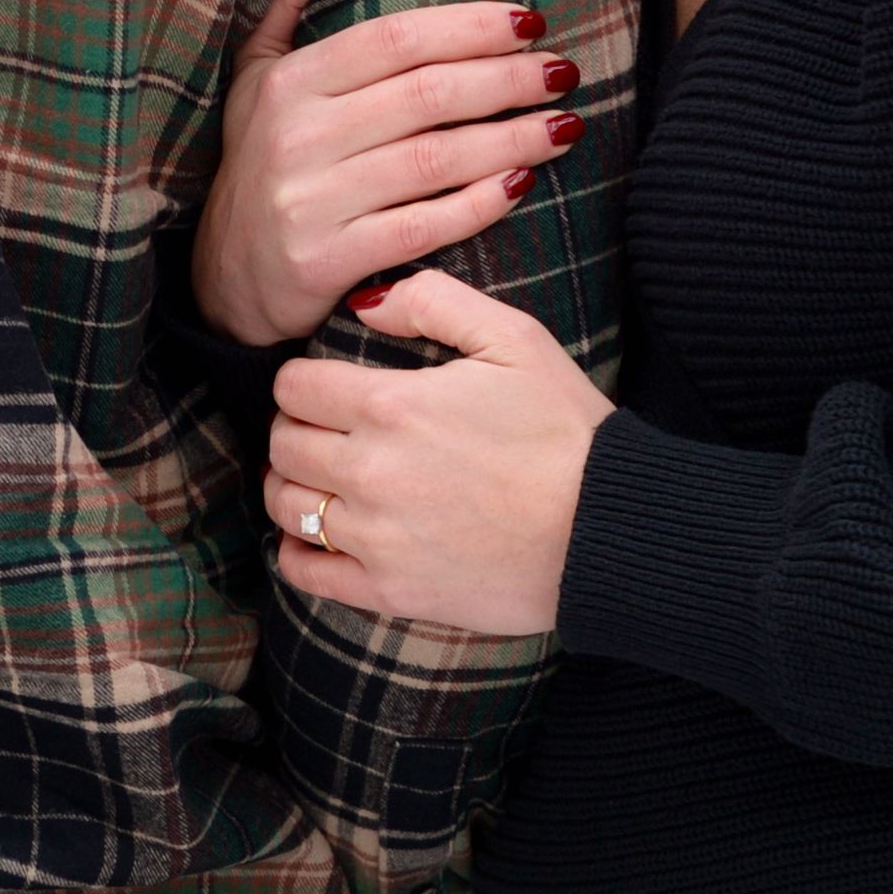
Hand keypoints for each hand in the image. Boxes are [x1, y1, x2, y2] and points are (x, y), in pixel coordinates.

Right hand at [190, 0, 579, 347]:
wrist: (226, 276)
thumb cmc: (259, 160)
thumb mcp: (258, 72)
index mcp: (291, 81)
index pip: (395, 38)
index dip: (469, 26)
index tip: (530, 22)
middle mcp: (299, 134)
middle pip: (426, 93)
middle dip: (507, 79)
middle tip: (563, 71)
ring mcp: (313, 199)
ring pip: (434, 158)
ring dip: (511, 139)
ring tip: (565, 125)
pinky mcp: (329, 259)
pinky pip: (423, 226)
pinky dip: (479, 203)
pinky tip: (522, 183)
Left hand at [262, 272, 609, 636]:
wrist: (609, 530)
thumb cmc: (566, 430)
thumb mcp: (514, 338)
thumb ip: (433, 302)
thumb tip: (364, 304)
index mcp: (392, 405)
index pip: (295, 386)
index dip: (302, 382)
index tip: (323, 389)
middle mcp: (371, 470)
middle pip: (283, 444)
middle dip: (295, 430)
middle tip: (322, 432)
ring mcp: (377, 536)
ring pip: (285, 506)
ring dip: (290, 487)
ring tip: (318, 480)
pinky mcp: (392, 591)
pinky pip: (306, 573)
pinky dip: (297, 553)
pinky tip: (315, 539)